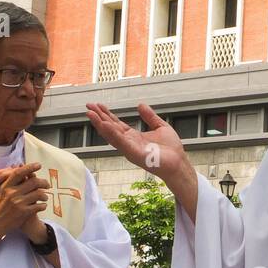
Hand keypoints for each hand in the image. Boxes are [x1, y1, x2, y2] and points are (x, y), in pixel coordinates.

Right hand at [0, 163, 48, 236]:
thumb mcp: (0, 191)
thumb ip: (9, 180)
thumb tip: (18, 166)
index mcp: (5, 186)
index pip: (19, 172)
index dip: (29, 167)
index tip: (38, 165)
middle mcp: (12, 193)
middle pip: (33, 182)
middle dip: (43, 182)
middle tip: (47, 185)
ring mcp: (18, 203)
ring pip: (39, 194)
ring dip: (45, 196)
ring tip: (45, 197)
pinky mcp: (24, 212)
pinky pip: (39, 206)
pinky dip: (43, 205)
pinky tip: (43, 206)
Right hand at [87, 102, 198, 219]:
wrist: (179, 163)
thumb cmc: (171, 149)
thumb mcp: (160, 126)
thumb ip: (150, 116)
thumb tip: (140, 104)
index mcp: (133, 137)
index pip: (116, 124)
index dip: (107, 114)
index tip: (98, 105)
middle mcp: (128, 143)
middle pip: (110, 129)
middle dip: (99, 118)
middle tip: (88, 107)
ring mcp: (130, 149)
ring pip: (111, 135)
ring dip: (100, 124)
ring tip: (90, 114)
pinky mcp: (134, 154)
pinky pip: (120, 142)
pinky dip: (111, 133)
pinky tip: (104, 124)